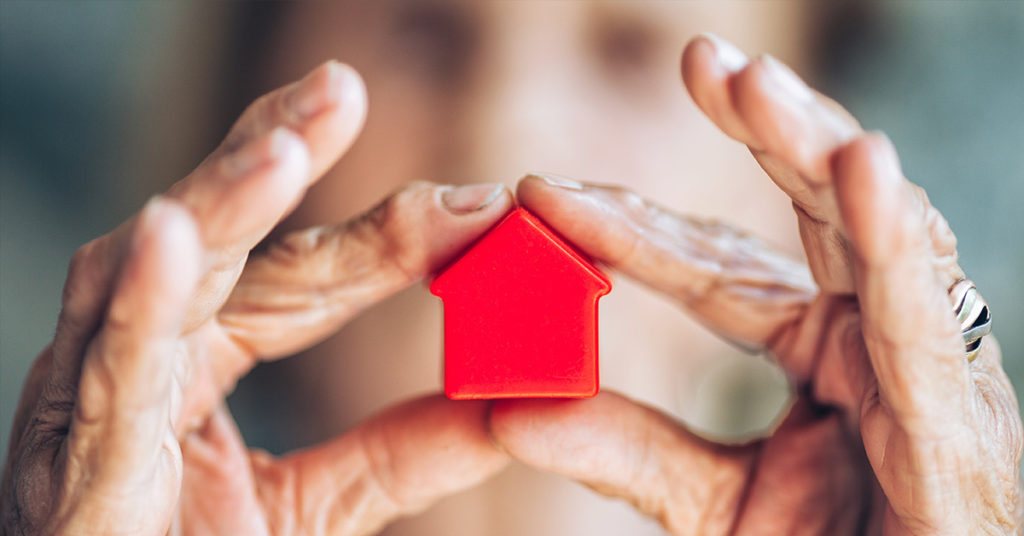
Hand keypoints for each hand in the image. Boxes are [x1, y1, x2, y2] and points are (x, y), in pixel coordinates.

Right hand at [1, 62, 511, 534]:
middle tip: (340, 89)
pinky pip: (106, 373)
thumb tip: (506, 404)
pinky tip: (168, 234)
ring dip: (215, 205)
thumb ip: (402, 452)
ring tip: (284, 151)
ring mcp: (96, 404)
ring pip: (151, 277)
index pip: (294, 277)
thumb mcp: (319, 507)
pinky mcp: (75, 468)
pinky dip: (138, 301)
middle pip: (216, 243)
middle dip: (273, 157)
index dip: (378, 236)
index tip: (473, 207)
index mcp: (197, 362)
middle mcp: (144, 360)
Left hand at [489, 35, 1022, 533]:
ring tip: (753, 84)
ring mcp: (922, 355)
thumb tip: (510, 412)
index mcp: (820, 344)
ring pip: (873, 228)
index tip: (546, 194)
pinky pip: (926, 311)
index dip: (633, 228)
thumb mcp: (715, 505)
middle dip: (761, 129)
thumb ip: (629, 452)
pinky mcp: (959, 406)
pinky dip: (895, 237)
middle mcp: (872, 328)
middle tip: (697, 61)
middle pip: (813, 209)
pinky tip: (860, 166)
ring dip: (815, 148)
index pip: (713, 268)